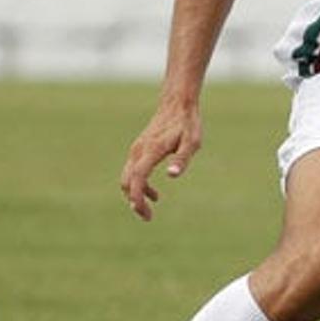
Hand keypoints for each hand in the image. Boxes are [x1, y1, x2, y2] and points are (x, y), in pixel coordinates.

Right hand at [119, 101, 202, 221]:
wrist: (177, 103)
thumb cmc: (187, 123)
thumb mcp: (192, 142)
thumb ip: (182, 159)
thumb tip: (172, 175)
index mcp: (151, 150)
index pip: (137, 179)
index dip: (138, 198)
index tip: (146, 213)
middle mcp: (139, 151)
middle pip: (127, 182)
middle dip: (135, 202)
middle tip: (148, 217)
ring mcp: (137, 149)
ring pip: (127, 178)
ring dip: (135, 195)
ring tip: (150, 209)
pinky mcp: (139, 149)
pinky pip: (132, 172)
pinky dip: (138, 185)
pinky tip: (154, 194)